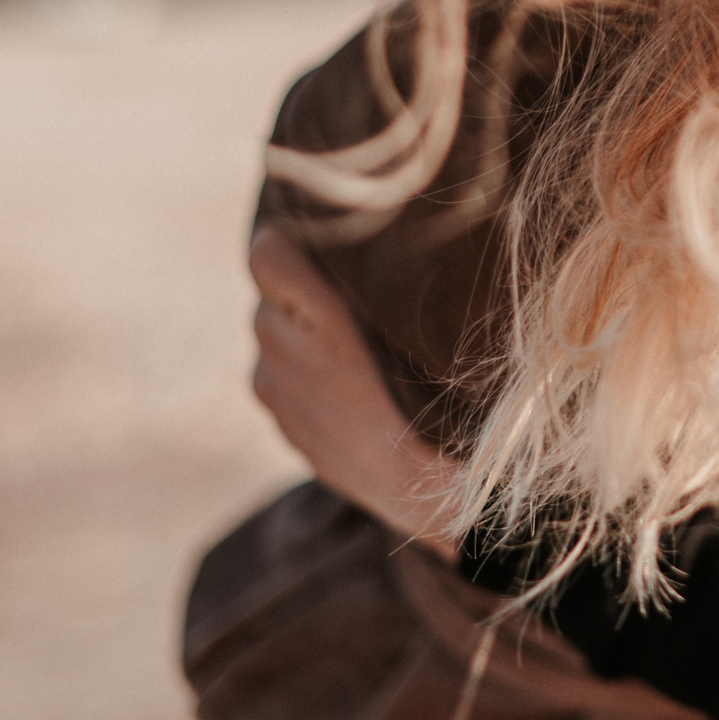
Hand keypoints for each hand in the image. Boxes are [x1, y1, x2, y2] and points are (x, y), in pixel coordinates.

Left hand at [249, 226, 465, 556]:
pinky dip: (300, 366)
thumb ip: (387, 282)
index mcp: (319, 325)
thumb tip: (381, 223)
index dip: (290, 236)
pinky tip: (344, 378)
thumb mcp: (436, 327)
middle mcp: (283, 355)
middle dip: (300, 287)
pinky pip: (278, 371)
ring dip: (298, 328)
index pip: (268, 255)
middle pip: (271, 293)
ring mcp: (275, 391)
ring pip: (271, 332)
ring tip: (350, 337)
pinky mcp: (279, 419)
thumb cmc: (449, 404)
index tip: (317, 230)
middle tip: (350, 287)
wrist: (431, 495)